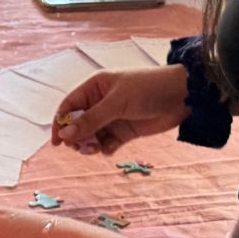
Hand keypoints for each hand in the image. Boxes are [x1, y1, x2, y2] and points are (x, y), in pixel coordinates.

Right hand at [53, 65, 189, 155]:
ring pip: (92, 136)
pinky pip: (107, 143)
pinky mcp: (125, 132)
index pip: (69, 106)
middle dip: (76, 137)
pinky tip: (110, 149)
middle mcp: (100, 103)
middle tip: (81, 147)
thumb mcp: (116, 103)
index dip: (60, 122)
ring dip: (90, 145)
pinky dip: (105, 148)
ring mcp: (112, 118)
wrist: (180, 97)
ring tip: (96, 149)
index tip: (57, 141)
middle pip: (78, 124)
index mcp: (94, 88)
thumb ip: (90, 119)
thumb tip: (65, 134)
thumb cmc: (146, 89)